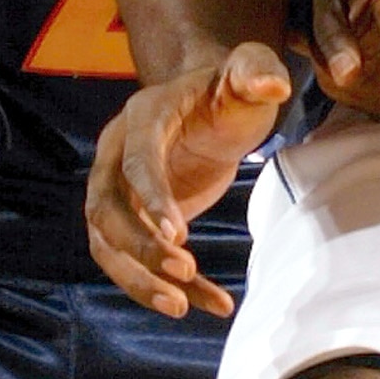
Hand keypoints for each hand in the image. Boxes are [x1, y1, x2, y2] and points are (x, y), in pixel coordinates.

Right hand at [86, 44, 291, 318]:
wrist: (212, 105)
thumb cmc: (232, 88)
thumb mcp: (250, 73)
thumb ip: (257, 71)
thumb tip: (272, 83)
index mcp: (143, 116)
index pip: (136, 159)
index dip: (151, 195)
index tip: (175, 235)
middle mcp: (116, 153)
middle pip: (107, 209)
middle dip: (138, 247)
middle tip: (184, 272)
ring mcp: (119, 188)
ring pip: (108, 243)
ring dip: (139, 279)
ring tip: (182, 307)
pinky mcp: (134, 219)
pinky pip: (137, 260)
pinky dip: (169, 286)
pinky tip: (211, 304)